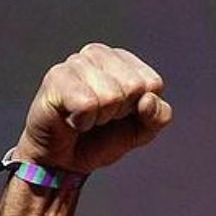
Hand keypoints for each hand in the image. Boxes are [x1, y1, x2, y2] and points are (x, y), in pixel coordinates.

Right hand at [10, 43, 173, 175]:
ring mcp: (76, 63)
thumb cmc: (99, 139)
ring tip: (84, 119)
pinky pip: (87, 104)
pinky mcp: (57, 78)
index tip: (119, 115)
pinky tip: (71, 119)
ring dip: (99, 119)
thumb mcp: (140, 131)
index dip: (138, 109)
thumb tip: (148, 100)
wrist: (62, 161)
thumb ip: (158, 117)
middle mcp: (99, 54)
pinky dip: (82, 122)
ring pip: (111, 96)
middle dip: (119, 113)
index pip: (152, 83)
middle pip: (133, 88)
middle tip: (99, 118)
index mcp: (123, 60)